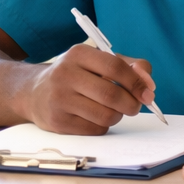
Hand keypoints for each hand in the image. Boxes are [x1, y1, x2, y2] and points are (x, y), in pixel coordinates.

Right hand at [20, 43, 156, 134]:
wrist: (35, 92)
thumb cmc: (78, 75)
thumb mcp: (100, 61)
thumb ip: (131, 66)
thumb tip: (148, 85)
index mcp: (78, 54)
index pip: (115, 67)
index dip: (136, 82)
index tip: (147, 93)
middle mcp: (65, 75)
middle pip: (112, 95)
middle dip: (132, 104)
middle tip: (135, 106)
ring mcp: (58, 99)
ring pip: (106, 115)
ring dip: (118, 115)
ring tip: (113, 109)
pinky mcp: (57, 121)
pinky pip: (95, 129)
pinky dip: (104, 125)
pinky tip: (95, 116)